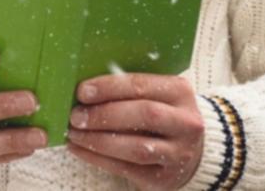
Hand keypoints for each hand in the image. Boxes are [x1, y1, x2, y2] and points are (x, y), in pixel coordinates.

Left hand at [67, 74, 203, 188]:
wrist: (190, 151)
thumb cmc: (160, 114)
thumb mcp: (153, 94)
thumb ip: (125, 88)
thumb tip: (83, 89)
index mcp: (179, 92)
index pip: (141, 86)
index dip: (108, 88)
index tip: (82, 92)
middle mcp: (186, 123)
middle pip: (144, 115)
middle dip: (103, 115)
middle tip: (76, 116)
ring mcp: (179, 153)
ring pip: (136, 147)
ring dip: (98, 140)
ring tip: (74, 133)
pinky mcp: (165, 178)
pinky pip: (127, 168)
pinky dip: (98, 158)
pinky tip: (79, 148)